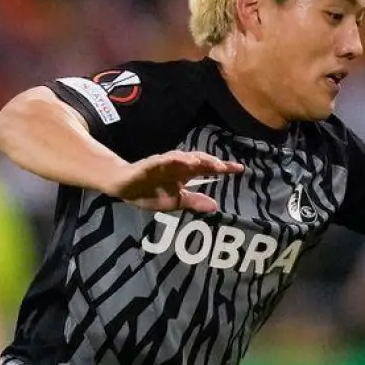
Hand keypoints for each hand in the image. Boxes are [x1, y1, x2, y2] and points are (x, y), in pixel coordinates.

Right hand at [107, 151, 243, 213]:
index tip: (240, 169)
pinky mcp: (149, 164)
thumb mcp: (176, 201)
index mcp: (186, 173)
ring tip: (205, 162)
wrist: (124, 188)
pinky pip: (161, 160)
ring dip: (194, 159)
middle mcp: (178, 165)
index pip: (208, 168)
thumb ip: (194, 202)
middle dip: (212, 162)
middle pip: (199, 160)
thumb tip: (215, 206)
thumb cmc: (150, 192)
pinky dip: (171, 159)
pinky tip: (180, 160)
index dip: (224, 168)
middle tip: (225, 167)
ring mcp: (164, 162)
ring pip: (182, 157)